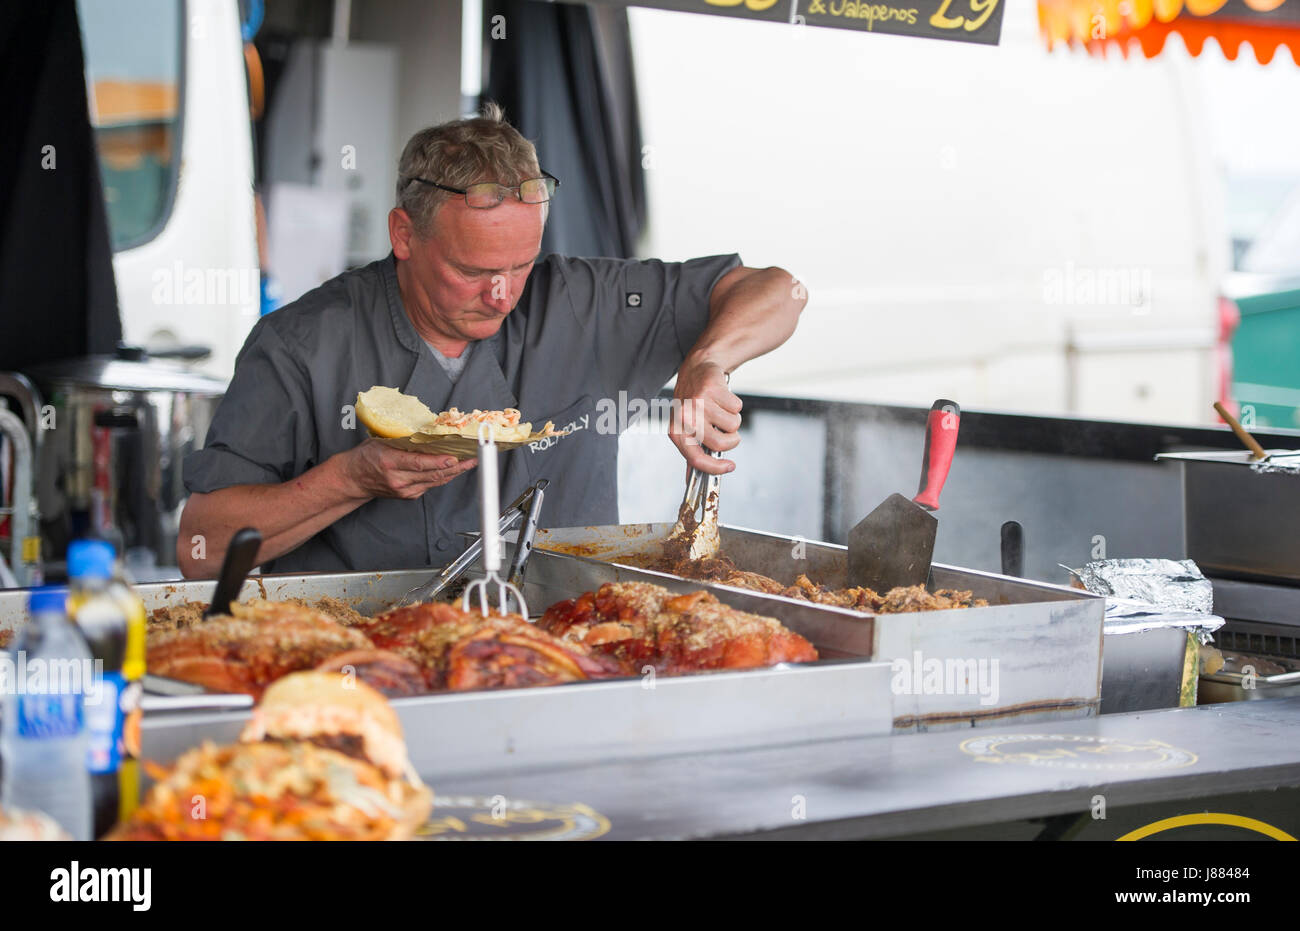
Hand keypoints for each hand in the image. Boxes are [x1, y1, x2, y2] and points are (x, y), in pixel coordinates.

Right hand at [339, 439, 477, 499]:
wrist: (354, 479)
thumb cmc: (366, 457)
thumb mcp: (381, 442)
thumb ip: (402, 440)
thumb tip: (426, 434)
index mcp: (390, 463)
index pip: (419, 464)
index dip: (439, 462)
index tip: (454, 457)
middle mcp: (399, 480)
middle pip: (433, 475)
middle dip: (456, 466)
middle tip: (473, 458)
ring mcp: (405, 490)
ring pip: (436, 482)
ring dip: (455, 472)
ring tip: (470, 462)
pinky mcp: (409, 495)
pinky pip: (431, 485)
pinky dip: (444, 477)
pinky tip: (455, 469)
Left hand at [670, 357, 740, 474]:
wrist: (697, 369)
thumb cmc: (692, 403)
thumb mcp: (686, 427)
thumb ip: (692, 452)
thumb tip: (693, 479)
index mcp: (676, 432)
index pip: (695, 459)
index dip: (715, 468)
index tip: (729, 467)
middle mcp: (685, 418)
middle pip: (720, 443)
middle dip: (732, 440)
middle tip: (728, 431)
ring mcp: (698, 403)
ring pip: (733, 425)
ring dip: (733, 419)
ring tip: (721, 409)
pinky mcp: (712, 389)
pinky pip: (737, 407)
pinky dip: (735, 405)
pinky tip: (723, 397)